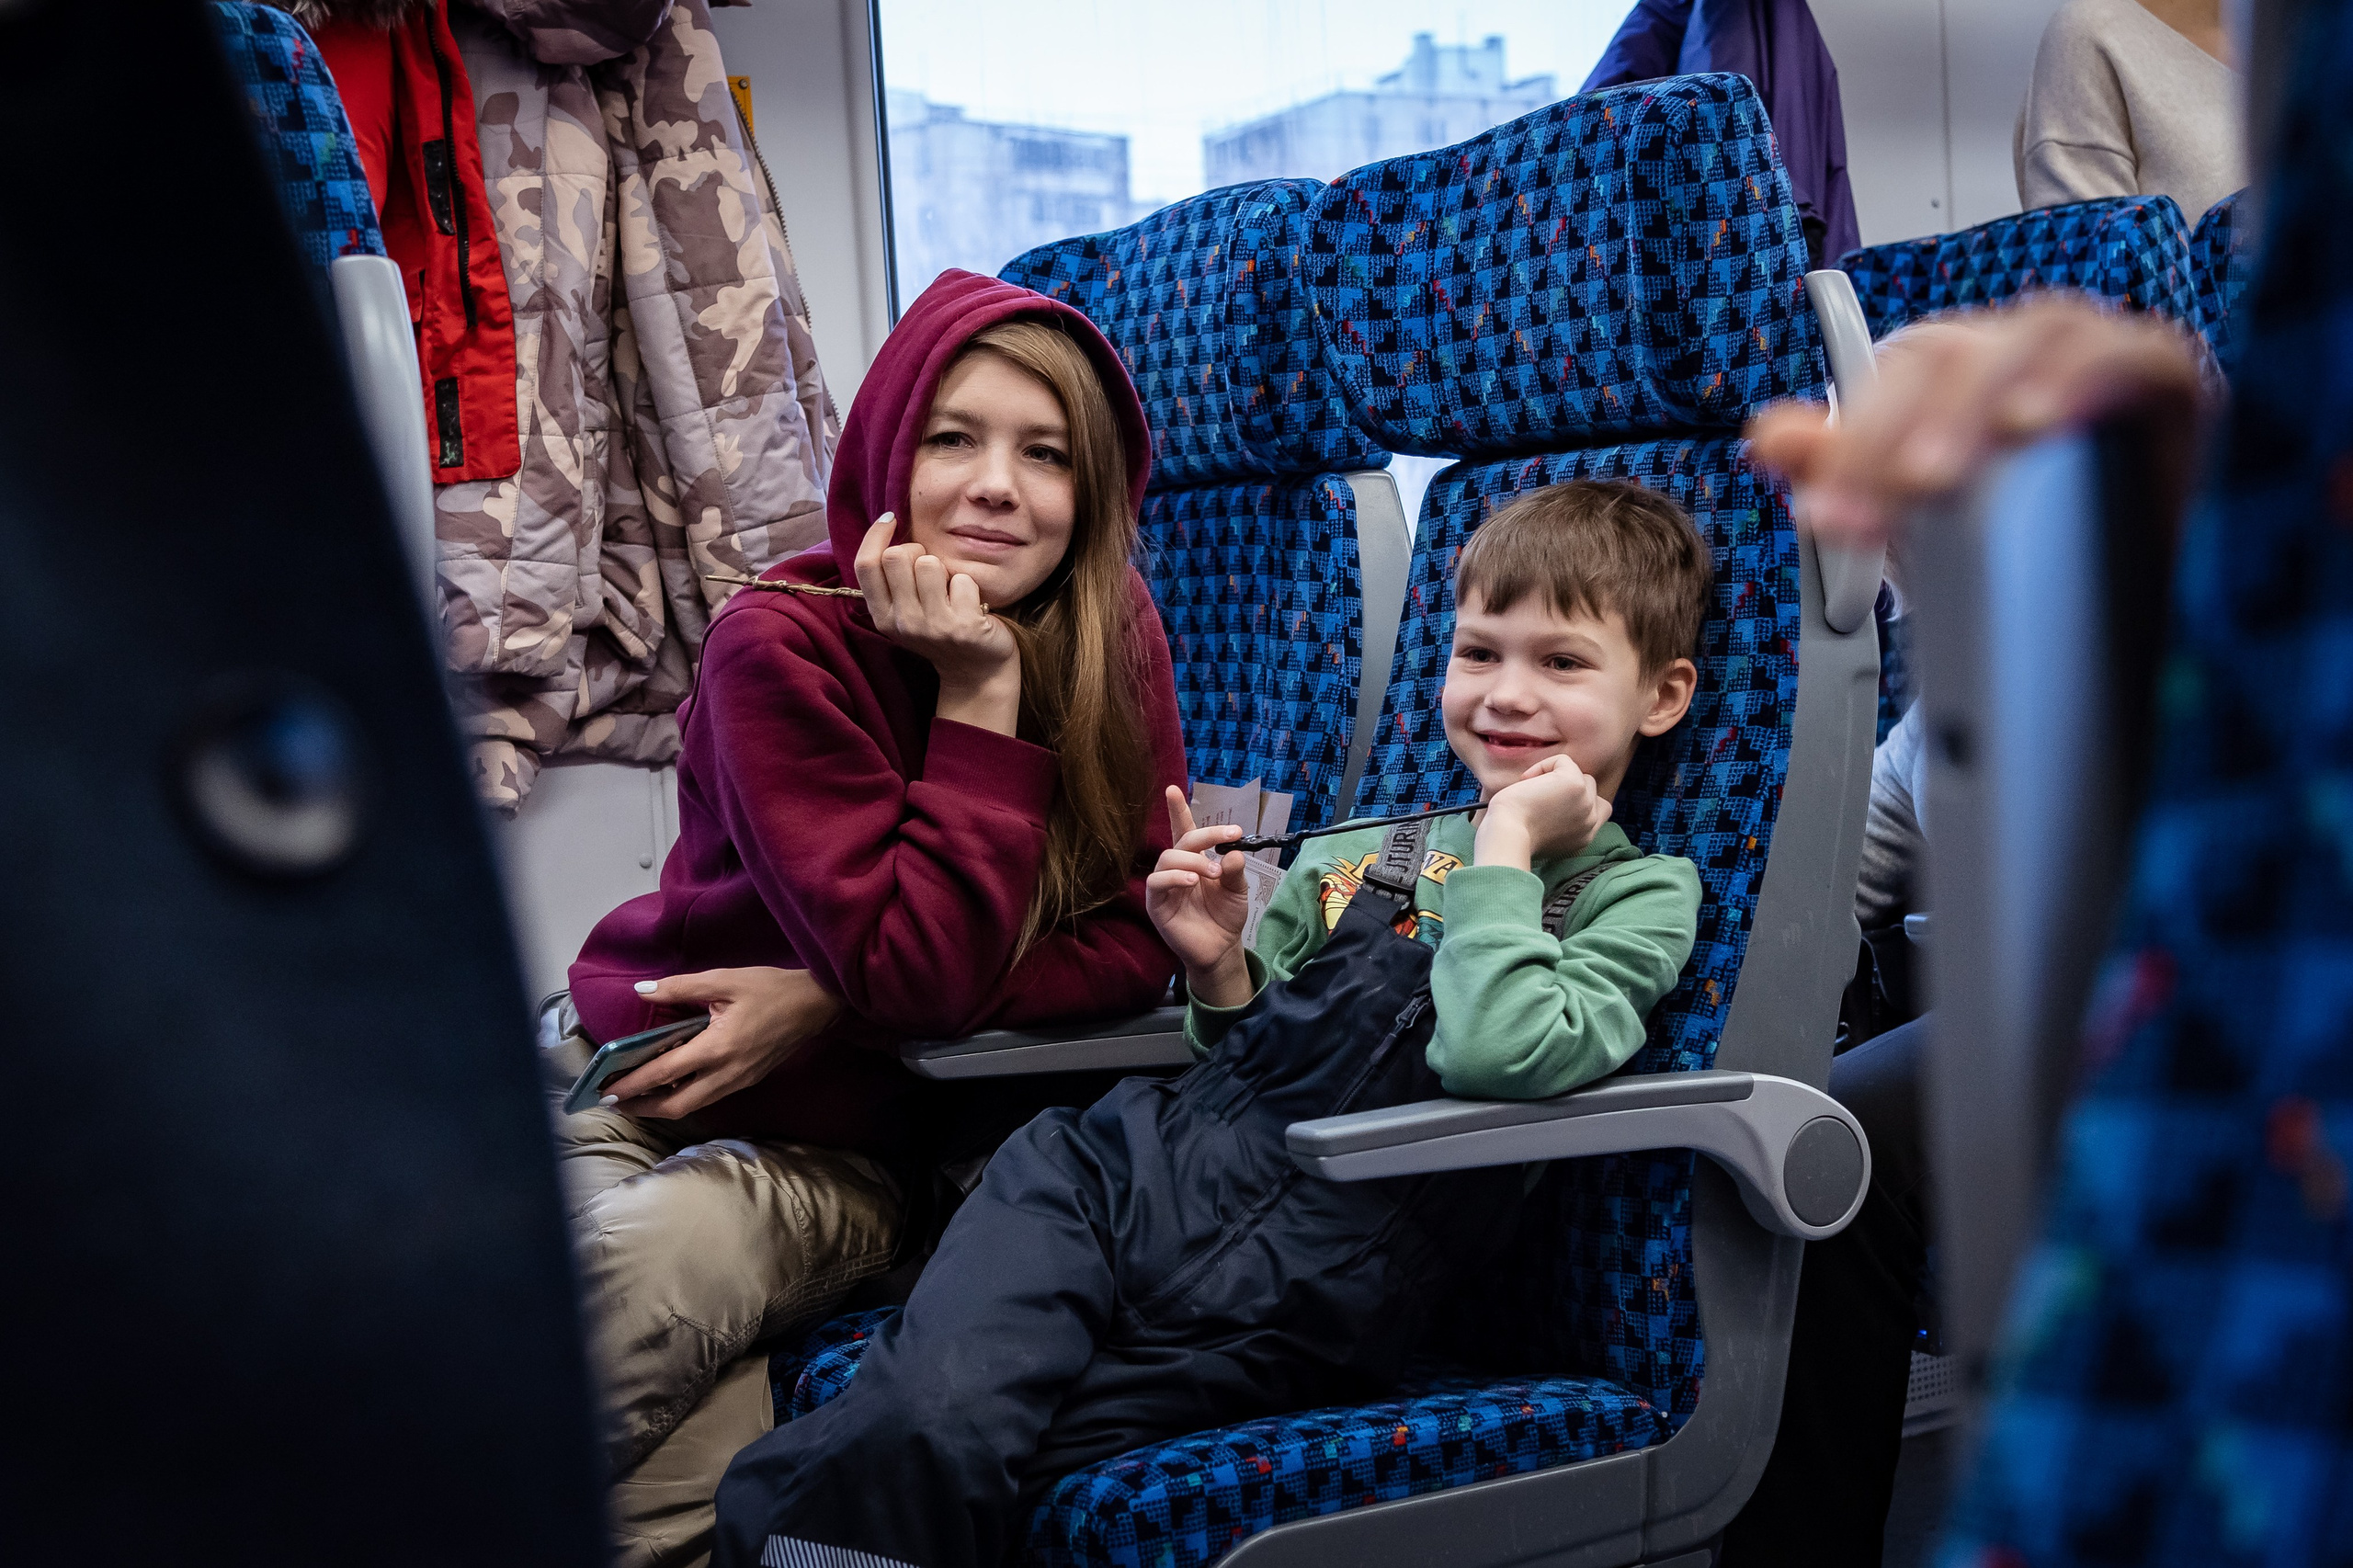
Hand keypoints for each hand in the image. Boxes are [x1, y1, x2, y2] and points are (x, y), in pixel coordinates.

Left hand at [603, 966, 843, 1120]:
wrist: (817, 1005)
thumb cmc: (771, 989)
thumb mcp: (724, 980)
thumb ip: (680, 987)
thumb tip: (642, 990)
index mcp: (718, 1048)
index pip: (664, 1073)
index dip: (632, 1083)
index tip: (605, 1089)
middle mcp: (727, 1074)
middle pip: (676, 1105)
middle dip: (642, 1107)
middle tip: (613, 1101)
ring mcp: (739, 1082)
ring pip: (692, 1106)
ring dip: (661, 1106)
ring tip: (635, 1097)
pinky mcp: (747, 1081)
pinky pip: (707, 1097)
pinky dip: (683, 1097)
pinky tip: (670, 1086)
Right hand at [852, 513, 1020, 731]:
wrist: (976, 673)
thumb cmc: (941, 630)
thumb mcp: (905, 612)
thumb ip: (892, 580)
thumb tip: (886, 526)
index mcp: (883, 617)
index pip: (865, 565)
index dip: (876, 535)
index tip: (890, 519)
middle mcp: (903, 623)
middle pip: (896, 556)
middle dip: (917, 551)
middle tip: (931, 570)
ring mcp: (933, 626)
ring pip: (930, 564)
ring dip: (944, 569)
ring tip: (950, 590)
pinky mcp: (963, 627)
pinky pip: (962, 580)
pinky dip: (970, 586)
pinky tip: (971, 606)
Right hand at [1144, 786, 1253, 1007]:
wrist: (1221, 948)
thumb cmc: (1225, 916)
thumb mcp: (1237, 890)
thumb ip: (1234, 871)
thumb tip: (1234, 852)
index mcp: (1195, 860)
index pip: (1184, 830)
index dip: (1178, 810)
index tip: (1173, 790)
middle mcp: (1177, 868)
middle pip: (1182, 840)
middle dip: (1205, 834)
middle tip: (1230, 836)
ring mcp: (1164, 885)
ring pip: (1168, 858)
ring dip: (1193, 860)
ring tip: (1213, 873)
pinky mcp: (1156, 903)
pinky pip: (1157, 882)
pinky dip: (1174, 877)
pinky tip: (1191, 882)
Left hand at [1477, 753, 1610, 870]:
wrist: (1507, 835)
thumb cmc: (1513, 837)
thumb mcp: (1546, 835)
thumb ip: (1561, 822)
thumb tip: (1554, 798)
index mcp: (1585, 836)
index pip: (1600, 810)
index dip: (1578, 799)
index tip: (1552, 803)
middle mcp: (1591, 821)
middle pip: (1590, 788)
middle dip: (1566, 786)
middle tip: (1538, 798)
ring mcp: (1586, 802)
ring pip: (1579, 774)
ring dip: (1555, 776)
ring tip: (1532, 791)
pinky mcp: (1575, 784)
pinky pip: (1563, 761)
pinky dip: (1543, 766)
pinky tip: (1526, 781)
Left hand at [1745, 297, 2208, 550]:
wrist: (2133, 582)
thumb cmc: (2025, 530)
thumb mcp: (1923, 511)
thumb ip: (1848, 467)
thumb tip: (1768, 437)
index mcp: (1954, 374)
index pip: (1892, 380)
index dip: (1852, 442)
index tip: (1826, 514)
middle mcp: (2017, 351)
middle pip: (1952, 356)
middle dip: (1899, 434)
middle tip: (1873, 511)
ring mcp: (2090, 352)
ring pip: (2030, 337)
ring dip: (1977, 403)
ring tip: (1939, 472)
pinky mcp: (2161, 370)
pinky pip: (2125, 352)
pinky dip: (2075, 379)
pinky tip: (2033, 424)